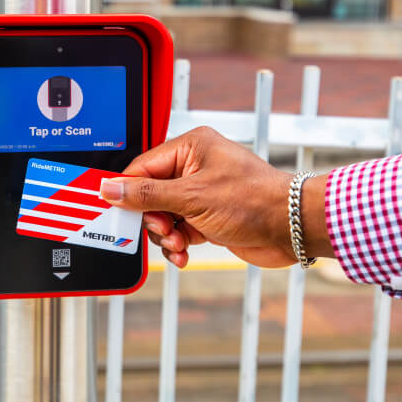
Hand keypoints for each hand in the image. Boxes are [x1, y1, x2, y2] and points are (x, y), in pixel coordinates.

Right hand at [99, 126, 331, 268]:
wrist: (291, 228)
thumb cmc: (253, 200)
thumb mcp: (192, 197)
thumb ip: (147, 194)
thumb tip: (110, 188)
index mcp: (191, 147)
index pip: (143, 168)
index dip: (127, 192)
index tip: (114, 213)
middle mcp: (195, 167)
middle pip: (150, 195)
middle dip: (154, 219)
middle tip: (165, 230)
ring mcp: (202, 193)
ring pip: (164, 216)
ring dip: (167, 236)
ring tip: (180, 244)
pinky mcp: (209, 216)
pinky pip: (180, 230)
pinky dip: (179, 245)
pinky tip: (185, 254)